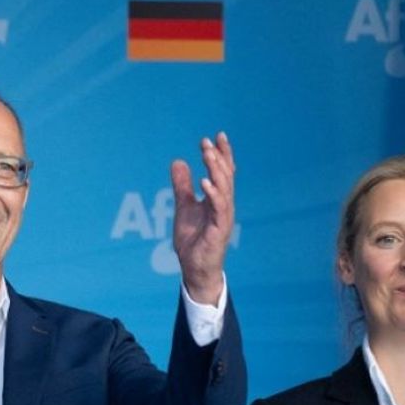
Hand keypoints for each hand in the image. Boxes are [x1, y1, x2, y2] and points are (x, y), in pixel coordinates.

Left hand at [172, 132, 235, 305]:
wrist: (194, 268)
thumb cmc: (193, 239)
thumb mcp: (183, 207)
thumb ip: (182, 186)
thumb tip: (179, 161)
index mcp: (217, 199)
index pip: (222, 172)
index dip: (221, 154)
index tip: (215, 136)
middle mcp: (224, 206)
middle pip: (225, 177)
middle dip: (218, 158)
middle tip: (207, 143)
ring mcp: (223, 217)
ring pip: (224, 189)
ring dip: (217, 171)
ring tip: (208, 155)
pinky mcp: (219, 229)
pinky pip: (218, 208)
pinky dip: (213, 194)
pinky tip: (205, 182)